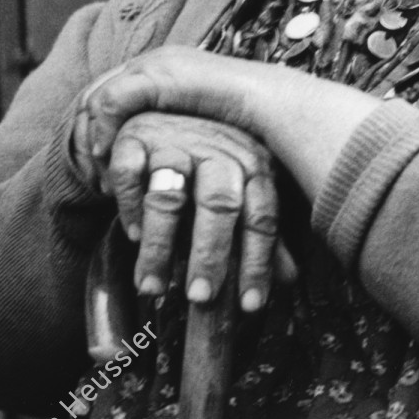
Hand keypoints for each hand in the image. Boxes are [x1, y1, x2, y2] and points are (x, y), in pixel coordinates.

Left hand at [71, 47, 259, 183]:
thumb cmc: (247, 125)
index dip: (97, 129)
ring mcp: (154, 65)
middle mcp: (154, 61)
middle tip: (89, 172)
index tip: (99, 167)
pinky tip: (107, 157)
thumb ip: (180, 136)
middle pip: (96, 92)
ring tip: (96, 169)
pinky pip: (111, 102)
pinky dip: (103, 131)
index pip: (111, 93)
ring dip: (90, 137)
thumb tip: (160, 162)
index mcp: (164, 71)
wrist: (271, 106)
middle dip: (84, 133)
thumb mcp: (203, 133)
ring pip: (97, 98)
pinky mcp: (155, 76)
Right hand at [97, 112, 283, 313]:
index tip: (250, 305)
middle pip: (219, 205)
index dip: (258, 262)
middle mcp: (219, 149)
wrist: (162, 113)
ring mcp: (176, 141)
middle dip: (210, 255)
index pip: (262, 216)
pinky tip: (132, 235)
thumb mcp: (240, 190)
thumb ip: (260, 230)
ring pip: (169, 196)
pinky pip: (130, 174)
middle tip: (200, 298)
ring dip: (159, 246)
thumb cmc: (208, 164)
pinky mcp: (135, 137)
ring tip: (152, 286)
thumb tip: (288, 279)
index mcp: (254, 164)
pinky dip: (129, 208)